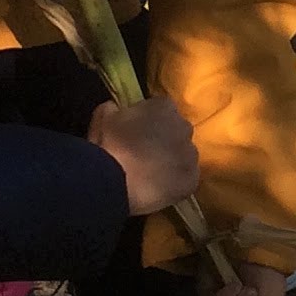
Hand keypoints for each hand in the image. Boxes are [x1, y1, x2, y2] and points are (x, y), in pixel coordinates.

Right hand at [90, 94, 201, 214]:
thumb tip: (113, 107)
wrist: (117, 184)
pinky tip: (157, 188)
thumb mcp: (102, 118)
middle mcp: (184, 127)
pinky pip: (186, 178)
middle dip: (163, 138)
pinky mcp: (192, 179)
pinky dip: (175, 182)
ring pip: (183, 155)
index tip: (135, 131)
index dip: (147, 119)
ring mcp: (191, 155)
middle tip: (143, 153)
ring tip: (149, 174)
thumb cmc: (109, 146)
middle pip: (176, 130)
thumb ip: (112, 108)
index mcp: (165, 107)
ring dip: (171, 160)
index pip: (160, 108)